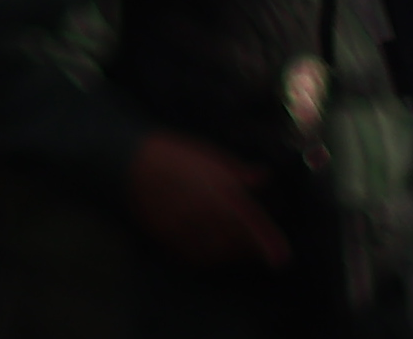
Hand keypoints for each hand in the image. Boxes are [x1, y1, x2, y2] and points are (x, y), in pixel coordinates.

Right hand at [120, 130, 291, 272]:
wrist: (129, 161)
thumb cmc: (173, 154)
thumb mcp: (210, 155)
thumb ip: (239, 172)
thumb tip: (266, 176)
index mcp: (217, 190)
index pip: (250, 222)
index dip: (268, 241)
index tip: (283, 258)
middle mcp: (204, 214)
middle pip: (235, 243)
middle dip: (250, 248)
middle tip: (261, 248)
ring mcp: (184, 229)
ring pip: (216, 254)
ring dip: (230, 254)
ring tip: (236, 247)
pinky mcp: (167, 238)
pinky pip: (193, 257)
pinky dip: (207, 258)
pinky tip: (211, 250)